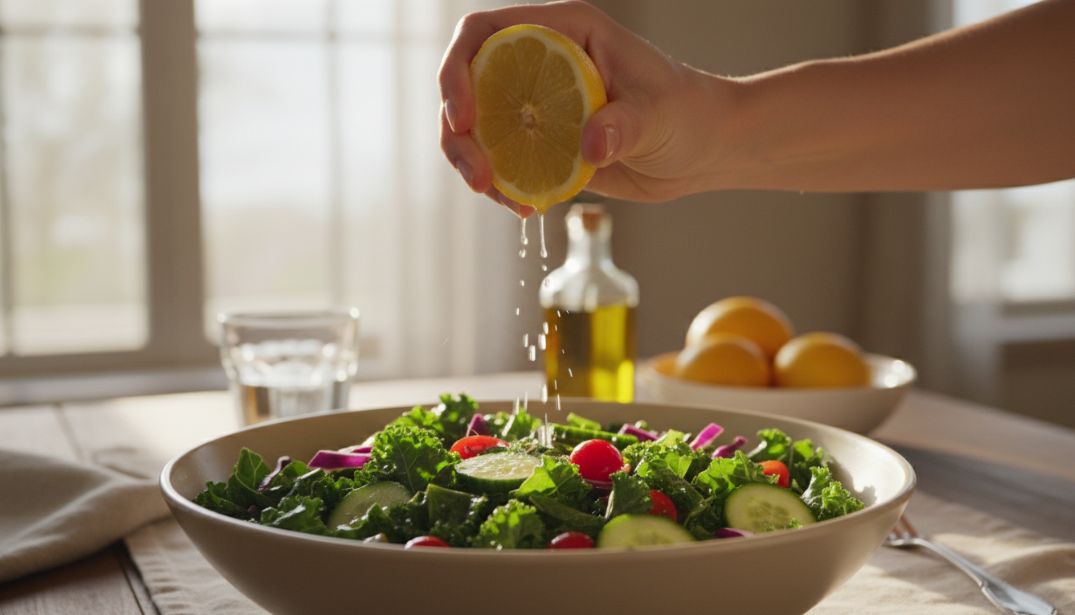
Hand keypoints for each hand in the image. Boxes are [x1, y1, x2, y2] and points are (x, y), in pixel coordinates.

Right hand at [438, 0, 728, 216]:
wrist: (704, 149)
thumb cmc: (690, 113)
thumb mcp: (659, 115)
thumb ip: (623, 125)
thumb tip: (589, 148)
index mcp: (564, 33)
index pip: (484, 33)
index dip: (458, 70)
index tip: (463, 117)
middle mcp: (542, 62)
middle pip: (467, 86)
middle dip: (458, 134)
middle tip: (479, 178)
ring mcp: (539, 105)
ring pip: (478, 128)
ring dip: (473, 164)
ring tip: (503, 199)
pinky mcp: (544, 143)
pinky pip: (502, 160)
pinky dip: (501, 186)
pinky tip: (524, 208)